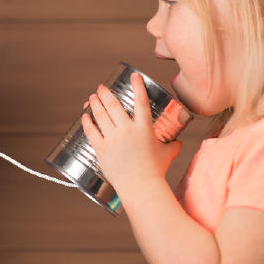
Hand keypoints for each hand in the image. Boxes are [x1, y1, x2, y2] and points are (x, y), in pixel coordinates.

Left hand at [81, 72, 181, 200]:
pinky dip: (87, 122)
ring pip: (100, 115)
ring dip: (95, 103)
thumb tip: (178, 142)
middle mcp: (127, 131)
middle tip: (101, 88)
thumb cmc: (155, 172)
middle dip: (105, 93)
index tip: (133, 75)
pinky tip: (85, 116)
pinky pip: (91, 132)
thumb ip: (173, 145)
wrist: (141, 188)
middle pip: (113, 105)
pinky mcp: (102, 149)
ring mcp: (113, 139)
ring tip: (92, 97)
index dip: (137, 86)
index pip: (141, 101)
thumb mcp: (167, 154)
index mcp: (144, 128)